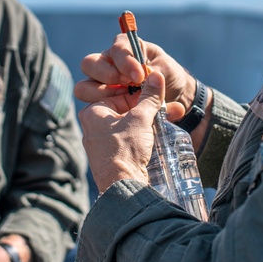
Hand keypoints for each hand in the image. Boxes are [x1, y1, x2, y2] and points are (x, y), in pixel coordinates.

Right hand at [74, 34, 194, 116]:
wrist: (172, 94)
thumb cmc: (167, 76)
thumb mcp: (168, 71)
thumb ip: (160, 72)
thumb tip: (152, 74)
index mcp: (126, 47)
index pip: (117, 48)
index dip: (125, 61)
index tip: (139, 75)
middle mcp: (109, 62)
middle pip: (89, 64)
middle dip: (106, 75)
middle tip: (127, 85)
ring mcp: (101, 83)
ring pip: (84, 86)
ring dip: (100, 94)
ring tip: (122, 101)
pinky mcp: (101, 101)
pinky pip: (90, 105)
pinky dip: (103, 109)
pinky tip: (122, 112)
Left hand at [79, 70, 180, 193]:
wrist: (123, 185)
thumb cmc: (125, 150)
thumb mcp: (140, 118)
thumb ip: (149, 97)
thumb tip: (156, 76)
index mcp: (92, 112)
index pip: (119, 93)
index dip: (140, 90)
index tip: (156, 89)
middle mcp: (93, 126)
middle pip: (125, 108)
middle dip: (148, 106)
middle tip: (167, 104)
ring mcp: (102, 142)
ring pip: (130, 123)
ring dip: (150, 119)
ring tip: (171, 115)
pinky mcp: (112, 155)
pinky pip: (130, 137)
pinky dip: (145, 133)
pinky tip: (162, 130)